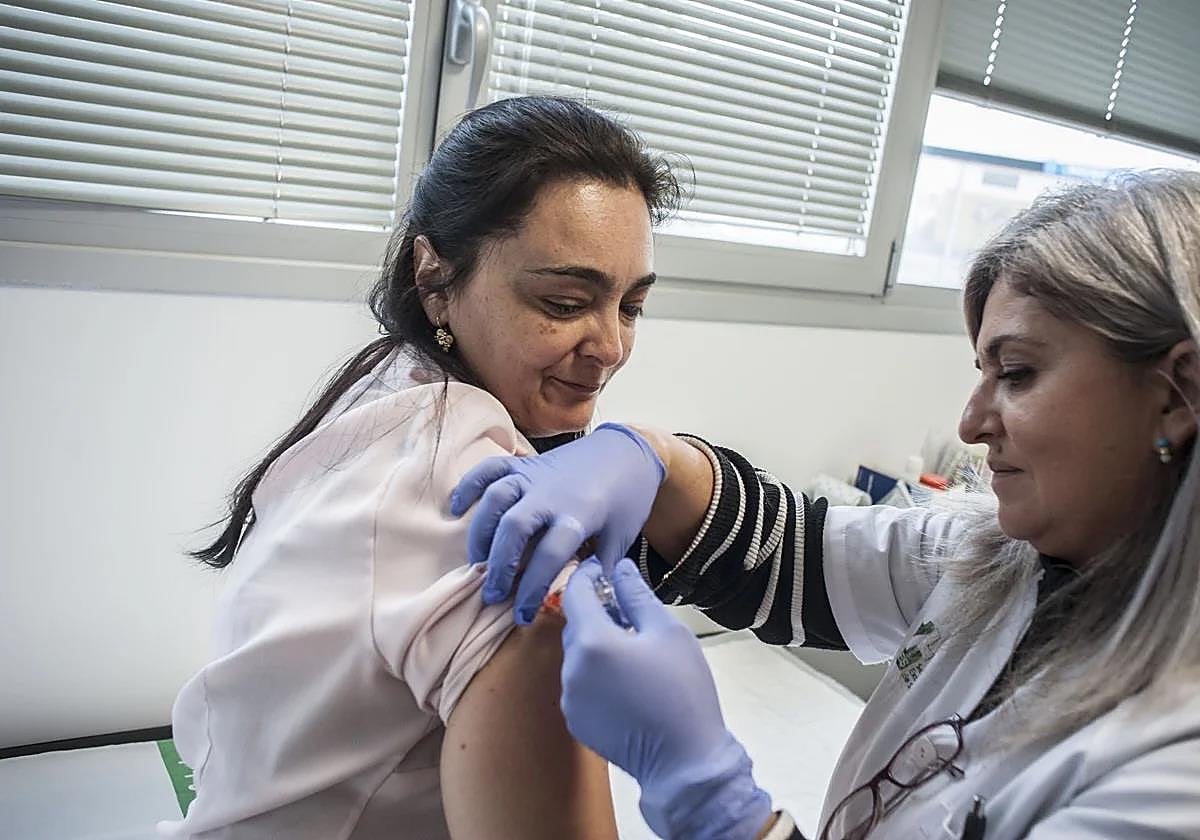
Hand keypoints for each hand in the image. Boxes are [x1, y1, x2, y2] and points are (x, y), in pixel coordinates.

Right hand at [450, 423, 664, 623]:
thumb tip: (590, 605)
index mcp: (579, 514)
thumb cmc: (627, 498)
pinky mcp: (525, 463)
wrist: (629, 451)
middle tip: (493, 594)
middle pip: (514, 528)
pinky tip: (457, 508)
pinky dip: (470, 485)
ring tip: (478, 562)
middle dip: (499, 566)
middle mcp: (552, 493)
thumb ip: (602, 571)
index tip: (524, 614)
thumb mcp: (623, 537)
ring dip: (481, 533)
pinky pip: (490, 468)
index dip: (532, 589)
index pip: (549, 556)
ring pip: (496, 498)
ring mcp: (535, 475)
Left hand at [560, 559, 771, 839]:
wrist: (684, 762)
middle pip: (576, 625)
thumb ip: (637, 595)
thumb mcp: (668, 632)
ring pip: (577, 656)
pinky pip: (579, 683)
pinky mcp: (575, 721)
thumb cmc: (683, 692)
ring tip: (633, 651)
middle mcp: (571, 670)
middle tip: (629, 613)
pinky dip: (595, 674)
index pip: (576, 593)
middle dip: (596, 613)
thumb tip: (621, 568)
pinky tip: (626, 682)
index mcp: (593, 643)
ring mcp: (570, 698)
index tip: (602, 568)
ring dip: (597, 645)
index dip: (587, 575)